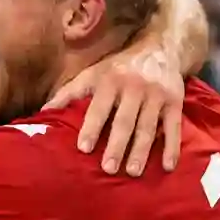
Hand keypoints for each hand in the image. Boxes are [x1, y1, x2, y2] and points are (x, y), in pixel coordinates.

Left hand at [45, 34, 184, 175]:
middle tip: (108, 168)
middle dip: (116, 145)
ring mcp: (157, 95)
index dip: (91, 127)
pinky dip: (171, 147)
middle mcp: (134, 87)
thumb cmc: (119, 68)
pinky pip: (174, 127)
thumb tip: (43, 112)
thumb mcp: (93, 73)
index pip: (99, 107)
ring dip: (141, 151)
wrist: (161, 48)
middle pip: (124, 120)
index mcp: (110, 81)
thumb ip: (69, 93)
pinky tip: (166, 166)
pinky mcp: (175, 102)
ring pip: (148, 126)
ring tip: (133, 172)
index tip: (84, 148)